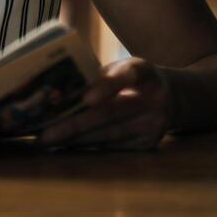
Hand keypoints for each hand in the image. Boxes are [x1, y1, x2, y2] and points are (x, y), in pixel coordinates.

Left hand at [37, 57, 171, 150]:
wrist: (171, 99)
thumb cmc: (130, 79)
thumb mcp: (120, 68)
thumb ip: (96, 76)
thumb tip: (54, 90)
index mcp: (144, 72)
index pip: (128, 75)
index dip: (107, 87)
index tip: (86, 99)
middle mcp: (154, 99)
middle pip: (111, 113)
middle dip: (74, 124)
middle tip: (45, 133)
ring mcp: (154, 125)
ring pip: (109, 135)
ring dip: (76, 140)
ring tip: (48, 142)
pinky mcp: (149, 145)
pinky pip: (113, 148)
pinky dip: (88, 147)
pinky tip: (67, 146)